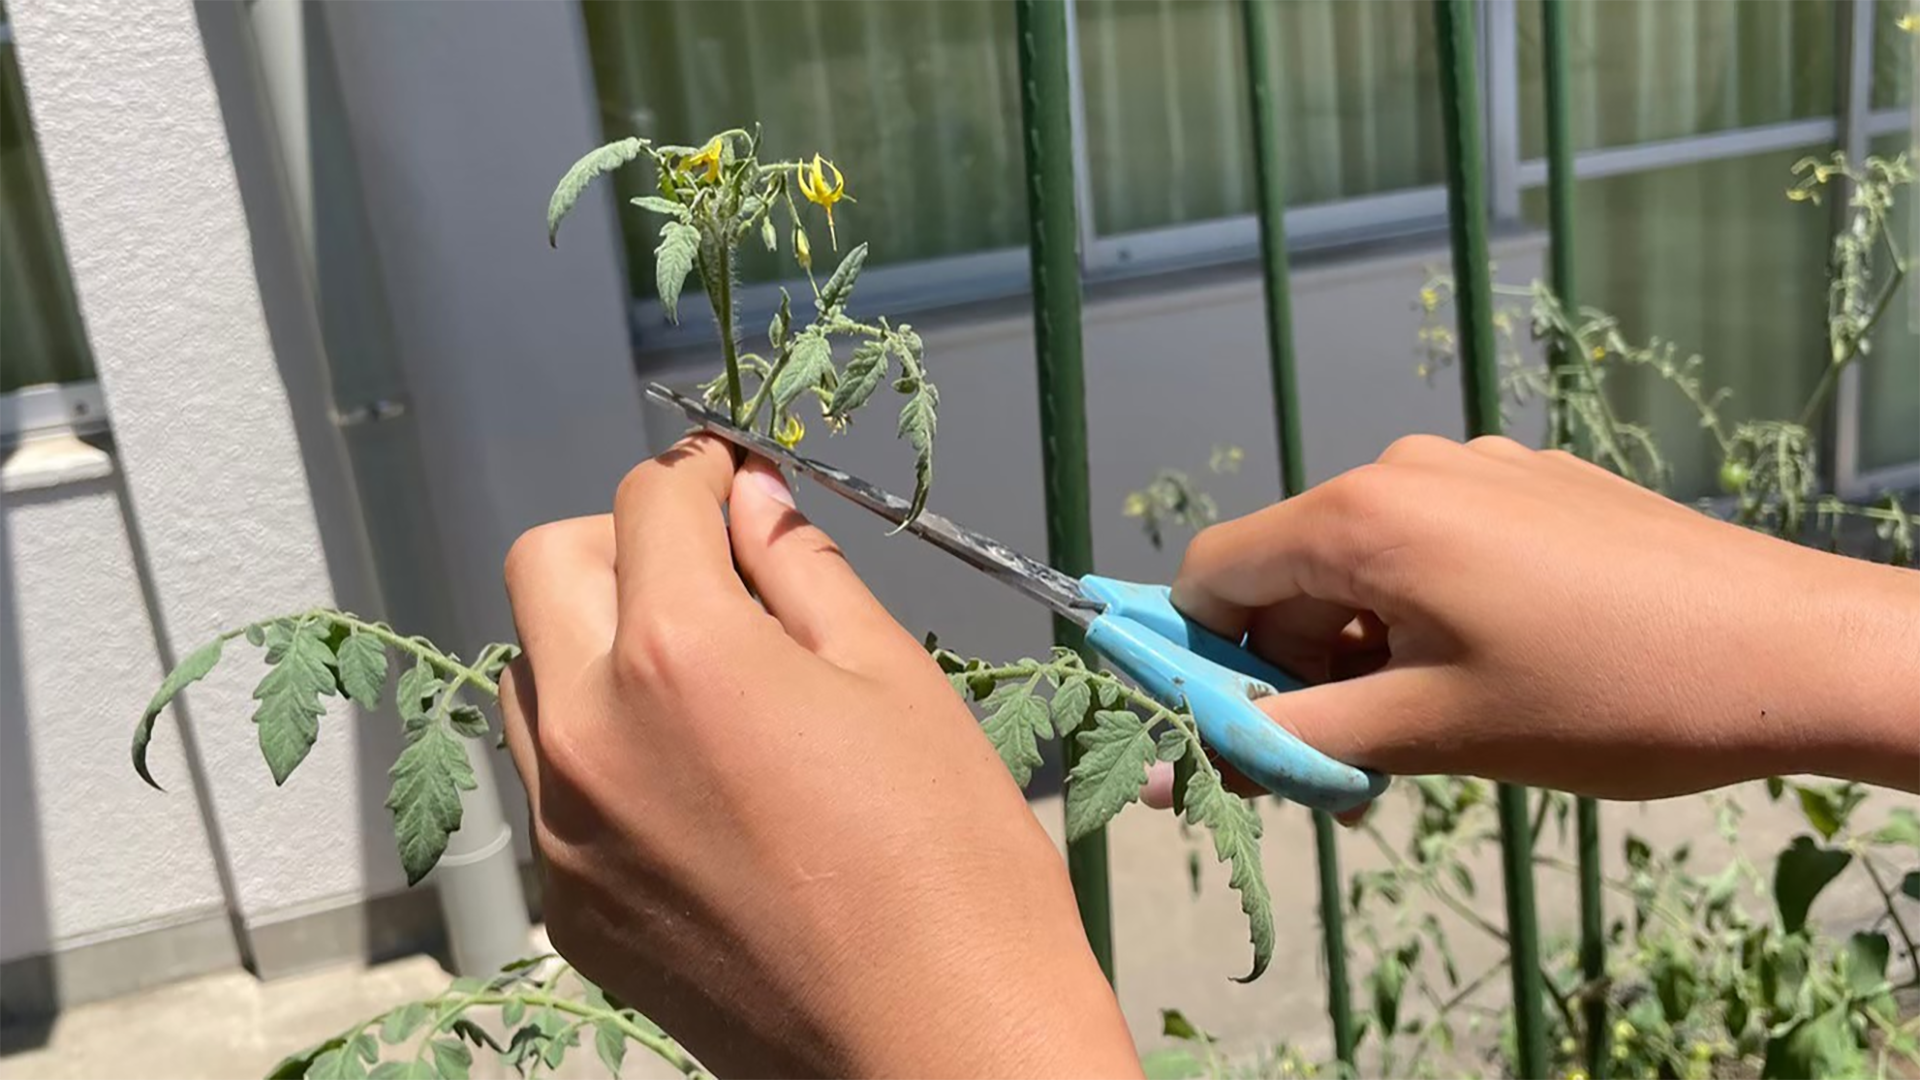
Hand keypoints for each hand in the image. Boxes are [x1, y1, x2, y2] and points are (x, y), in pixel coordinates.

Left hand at [499, 436, 1140, 1079]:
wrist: (940, 1050)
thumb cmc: (951, 867)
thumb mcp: (893, 680)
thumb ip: (801, 570)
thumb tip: (750, 500)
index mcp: (678, 656)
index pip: (648, 502)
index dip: (701, 473)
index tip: (735, 479)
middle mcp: (589, 736)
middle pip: (548, 567)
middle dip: (625, 541)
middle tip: (713, 569)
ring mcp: (566, 833)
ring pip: (531, 677)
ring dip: (597, 642)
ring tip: (704, 681)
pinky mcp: (573, 910)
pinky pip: (553, 786)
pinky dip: (604, 749)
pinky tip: (701, 785)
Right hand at [1155, 435, 1919, 802]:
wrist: (1793, 650)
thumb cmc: (1605, 698)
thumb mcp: (1428, 734)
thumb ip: (1286, 742)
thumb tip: (1171, 765)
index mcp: (1361, 515)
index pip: (1211, 576)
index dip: (1208, 665)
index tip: (1264, 736)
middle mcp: (1403, 468)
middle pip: (1289, 571)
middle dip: (1299, 667)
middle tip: (1368, 755)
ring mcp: (1476, 466)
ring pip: (1366, 563)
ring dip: (1367, 646)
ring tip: (1448, 717)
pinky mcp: (1534, 480)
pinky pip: (1435, 542)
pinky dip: (1430, 609)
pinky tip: (1508, 664)